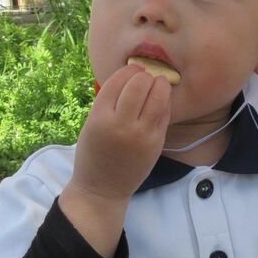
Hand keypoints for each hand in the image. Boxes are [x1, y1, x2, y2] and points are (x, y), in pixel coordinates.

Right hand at [60, 65, 170, 257]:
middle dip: (144, 75)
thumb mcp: (91, 124)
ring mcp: (142, 134)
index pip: (117, 81)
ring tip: (158, 83)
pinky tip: (161, 99)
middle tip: (145, 75)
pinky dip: (165, 101)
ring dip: (159, 84)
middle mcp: (121, 124)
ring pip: (158, 96)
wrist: (102, 188)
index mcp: (100, 117)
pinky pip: (165, 113)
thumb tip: (131, 76)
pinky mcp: (157, 142)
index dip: (128, 70)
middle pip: (139, 85)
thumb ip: (108, 103)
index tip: (133, 68)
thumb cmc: (94, 153)